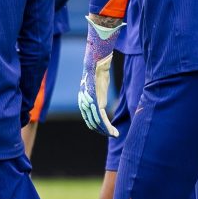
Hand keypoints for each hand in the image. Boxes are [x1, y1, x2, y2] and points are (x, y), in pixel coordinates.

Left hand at [76, 17, 122, 135]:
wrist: (97, 63)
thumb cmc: (99, 72)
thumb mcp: (98, 85)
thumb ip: (98, 95)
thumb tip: (101, 103)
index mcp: (84, 100)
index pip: (89, 118)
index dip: (97, 126)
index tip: (106, 131)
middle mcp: (84, 103)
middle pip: (92, 122)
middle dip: (102, 131)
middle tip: (112, 135)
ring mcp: (89, 103)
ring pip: (97, 122)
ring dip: (106, 131)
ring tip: (114, 135)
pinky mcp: (96, 101)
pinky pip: (101, 118)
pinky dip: (107, 126)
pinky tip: (113, 131)